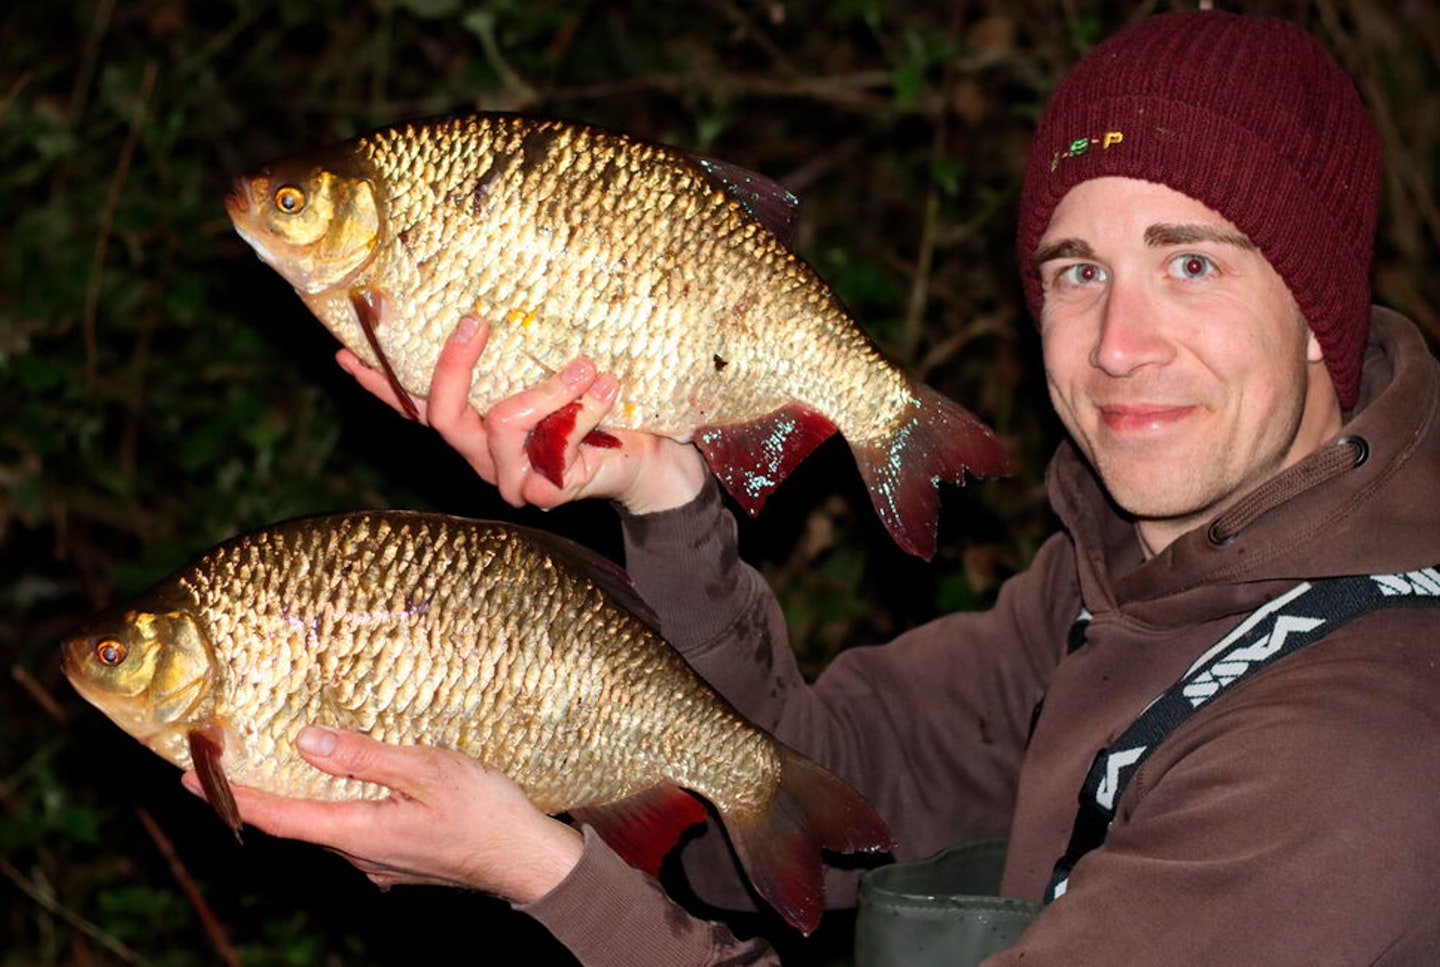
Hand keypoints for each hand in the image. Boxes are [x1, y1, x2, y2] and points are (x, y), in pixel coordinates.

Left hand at [181, 727, 582, 903]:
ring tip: (279, 765)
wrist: (529, 860)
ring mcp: (379, 861)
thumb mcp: (428, 769)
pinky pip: (352, 830)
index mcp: (360, 831)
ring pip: (325, 827)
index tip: (189, 777)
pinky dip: (334, 805)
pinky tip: (346, 785)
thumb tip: (305, 741)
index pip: (279, 817)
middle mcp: (360, 854)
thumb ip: (364, 756)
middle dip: (258, 792)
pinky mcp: (398, 859)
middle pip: (296, 823)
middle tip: (225, 761)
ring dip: (298, 798)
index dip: (232, 796)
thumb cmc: (486, 812)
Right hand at [337, 317, 706, 514]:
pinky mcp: (546, 491)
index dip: (378, 383)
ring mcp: (511, 478)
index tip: (345, 349)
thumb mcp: (550, 374)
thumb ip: (519, 356)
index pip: (415, 406)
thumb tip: (489, 300)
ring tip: (588, 365)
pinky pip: (557, 441)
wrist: (645, 461)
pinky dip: (585, 408)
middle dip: (456, 364)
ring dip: (549, 387)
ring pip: (504, 422)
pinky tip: (607, 387)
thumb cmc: (595, 409)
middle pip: (445, 416)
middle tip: (477, 320)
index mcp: (474, 429)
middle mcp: (482, 456)